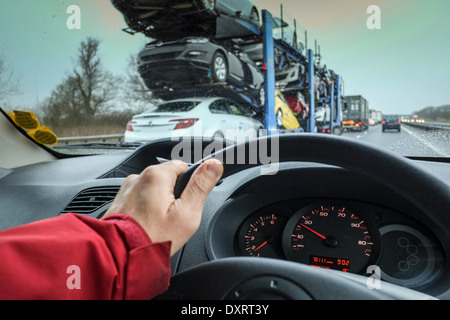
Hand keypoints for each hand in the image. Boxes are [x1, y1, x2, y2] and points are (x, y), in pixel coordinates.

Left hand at [104, 159, 222, 255]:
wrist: (120, 257)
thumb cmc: (153, 238)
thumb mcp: (186, 214)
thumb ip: (201, 186)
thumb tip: (214, 164)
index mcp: (156, 175)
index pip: (184, 167)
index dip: (190, 186)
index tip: (187, 203)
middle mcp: (138, 177)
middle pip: (168, 179)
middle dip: (174, 197)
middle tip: (173, 218)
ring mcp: (127, 189)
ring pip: (154, 190)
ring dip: (159, 203)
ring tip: (158, 224)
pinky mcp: (120, 201)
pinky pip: (140, 200)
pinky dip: (146, 210)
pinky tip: (147, 224)